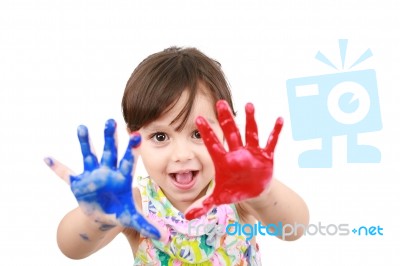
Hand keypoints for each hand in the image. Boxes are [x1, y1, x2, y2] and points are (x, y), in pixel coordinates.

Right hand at [44, 119, 160, 239]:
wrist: (103, 215)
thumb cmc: (119, 211)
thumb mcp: (130, 218)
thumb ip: (145, 224)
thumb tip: (161, 236)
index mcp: (122, 178)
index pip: (128, 162)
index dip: (131, 150)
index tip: (136, 136)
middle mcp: (108, 171)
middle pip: (110, 152)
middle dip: (110, 137)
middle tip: (111, 121)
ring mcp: (92, 175)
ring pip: (89, 155)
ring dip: (85, 142)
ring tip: (81, 127)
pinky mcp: (78, 182)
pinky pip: (66, 174)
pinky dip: (57, 167)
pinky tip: (47, 158)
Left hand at [185, 100, 282, 219]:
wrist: (252, 191)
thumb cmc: (234, 190)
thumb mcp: (219, 198)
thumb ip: (204, 205)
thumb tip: (187, 217)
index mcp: (223, 161)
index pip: (213, 144)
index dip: (206, 133)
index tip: (198, 119)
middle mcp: (237, 153)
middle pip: (230, 133)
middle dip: (226, 119)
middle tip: (220, 103)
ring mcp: (251, 152)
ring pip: (250, 133)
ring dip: (250, 120)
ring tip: (249, 105)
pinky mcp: (266, 156)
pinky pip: (271, 142)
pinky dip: (275, 132)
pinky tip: (279, 120)